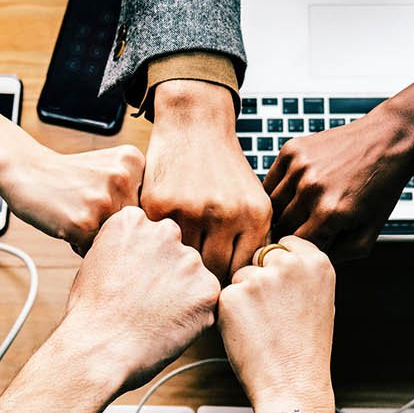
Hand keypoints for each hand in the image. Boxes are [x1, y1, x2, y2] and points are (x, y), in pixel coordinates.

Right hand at [0, 145, 143, 251]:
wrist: (25, 170)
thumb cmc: (67, 176)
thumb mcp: (109, 167)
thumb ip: (135, 191)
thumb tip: (158, 235)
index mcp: (134, 161)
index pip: (148, 206)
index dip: (125, 211)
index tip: (104, 200)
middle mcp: (123, 178)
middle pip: (134, 225)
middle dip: (113, 226)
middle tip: (87, 209)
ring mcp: (104, 200)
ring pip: (116, 239)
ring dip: (97, 237)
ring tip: (77, 215)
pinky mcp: (84, 222)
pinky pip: (94, 249)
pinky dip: (80, 244)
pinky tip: (67, 223)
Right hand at [57, 205, 221, 391]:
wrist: (99, 348)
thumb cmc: (91, 312)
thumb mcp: (95, 261)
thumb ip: (126, 247)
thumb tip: (142, 254)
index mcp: (133, 220)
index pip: (149, 235)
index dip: (140, 261)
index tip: (129, 281)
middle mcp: (165, 231)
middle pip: (174, 251)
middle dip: (165, 272)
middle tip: (144, 302)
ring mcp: (189, 260)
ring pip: (192, 275)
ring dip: (181, 293)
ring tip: (154, 317)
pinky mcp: (207, 289)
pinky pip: (205, 300)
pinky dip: (193, 314)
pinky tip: (168, 326)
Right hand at [140, 80, 271, 280]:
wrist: (195, 125)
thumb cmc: (224, 169)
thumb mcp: (252, 200)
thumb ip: (252, 240)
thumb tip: (245, 287)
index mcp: (254, 215)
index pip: (242, 271)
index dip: (230, 282)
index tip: (219, 283)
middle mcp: (225, 214)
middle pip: (214, 272)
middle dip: (204, 278)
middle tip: (194, 279)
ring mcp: (190, 209)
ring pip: (184, 261)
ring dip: (179, 264)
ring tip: (176, 265)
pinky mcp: (159, 205)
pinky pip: (159, 242)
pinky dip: (158, 245)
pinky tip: (160, 243)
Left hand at [218, 236, 335, 412]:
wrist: (293, 384)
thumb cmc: (306, 349)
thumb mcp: (320, 300)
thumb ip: (301, 273)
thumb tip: (278, 255)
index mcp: (316, 262)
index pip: (285, 243)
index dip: (279, 266)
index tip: (283, 287)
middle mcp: (289, 264)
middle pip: (260, 256)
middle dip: (260, 278)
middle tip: (273, 314)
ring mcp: (259, 278)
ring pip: (240, 276)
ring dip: (244, 296)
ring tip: (264, 327)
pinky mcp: (233, 296)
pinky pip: (225, 296)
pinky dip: (231, 313)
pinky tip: (249, 333)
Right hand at [263, 106, 413, 259]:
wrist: (388, 140)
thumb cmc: (381, 187)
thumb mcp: (370, 232)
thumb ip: (341, 255)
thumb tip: (311, 261)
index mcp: (330, 213)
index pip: (296, 246)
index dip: (301, 250)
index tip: (309, 246)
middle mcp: (311, 189)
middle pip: (281, 227)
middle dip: (291, 233)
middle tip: (304, 230)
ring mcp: (299, 167)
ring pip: (271, 205)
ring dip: (281, 213)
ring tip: (299, 212)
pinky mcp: (291, 150)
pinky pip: (270, 181)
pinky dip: (277, 191)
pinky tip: (294, 192)